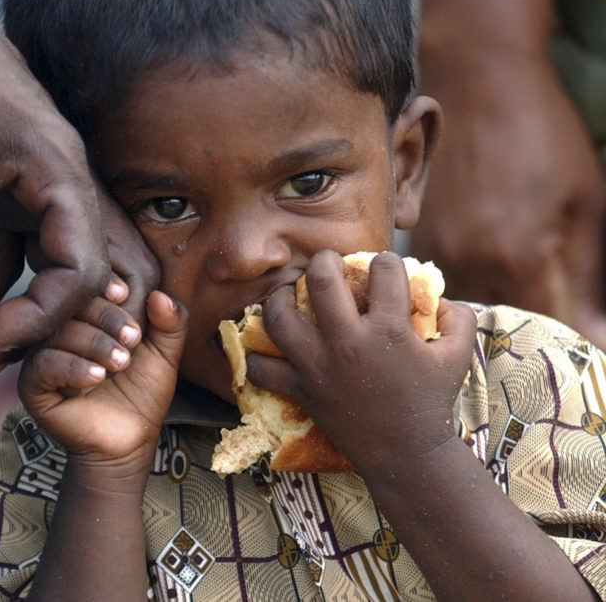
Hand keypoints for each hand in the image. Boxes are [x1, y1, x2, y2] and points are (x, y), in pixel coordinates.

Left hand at [0, 182, 160, 380]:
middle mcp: (60, 183)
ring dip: (9, 315)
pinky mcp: (8, 192)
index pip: (82, 268)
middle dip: (37, 329)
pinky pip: (10, 252)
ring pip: (45, 269)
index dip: (43, 318)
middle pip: (79, 277)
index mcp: (56, 170)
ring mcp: (36, 188)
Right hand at [18, 291, 186, 463]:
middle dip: (107, 317)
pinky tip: (97, 377)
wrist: (128, 442)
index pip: (86, 286)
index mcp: (84, 317)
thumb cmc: (142, 394)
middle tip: (133, 340)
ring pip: (58, 333)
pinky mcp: (32, 386)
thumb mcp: (165, 354)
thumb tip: (160, 295)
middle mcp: (58, 332)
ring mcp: (42, 358)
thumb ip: (171, 323)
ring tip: (120, 364)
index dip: (105, 286)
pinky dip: (73, 368)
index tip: (127, 296)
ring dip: (95, 344)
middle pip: (70, 306)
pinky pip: (44, 365)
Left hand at [249, 250, 476, 473]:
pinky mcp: (300, 390)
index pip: (384, 271)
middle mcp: (348, 343)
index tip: (383, 266)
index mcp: (389, 330)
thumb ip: (460, 319)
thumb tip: (443, 296)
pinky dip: (254, 357)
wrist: (406, 454)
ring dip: (280, 298)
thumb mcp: (458, 358)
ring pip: (279, 317)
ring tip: (288, 295)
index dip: (387, 261)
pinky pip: (262, 369)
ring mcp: (319, 366)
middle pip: (322, 281)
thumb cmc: (431, 402)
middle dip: (324, 261)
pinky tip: (260, 344)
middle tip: (327, 263)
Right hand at [412, 57, 605, 346]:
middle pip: (499, 326)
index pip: (547, 328)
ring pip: (464, 305)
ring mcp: (439, 249)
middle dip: (525, 335)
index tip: (588, 352)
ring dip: (489, 313)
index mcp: (519, 257)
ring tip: (512, 302)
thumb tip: (596, 334)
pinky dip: (465, 285)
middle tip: (549, 336)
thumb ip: (586, 276)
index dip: (571, 343)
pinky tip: (482, 273)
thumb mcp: (584, 202)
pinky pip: (442, 279)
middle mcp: (471, 262)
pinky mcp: (420, 234)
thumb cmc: (542, 134)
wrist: (478, 83)